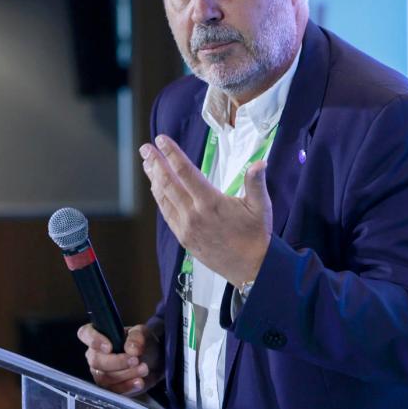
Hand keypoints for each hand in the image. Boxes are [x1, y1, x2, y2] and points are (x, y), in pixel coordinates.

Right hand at [78, 323, 163, 395]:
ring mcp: (99, 372)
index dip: (94, 340)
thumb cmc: (142, 344)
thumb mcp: (143, 333)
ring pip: (104, 378)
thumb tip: (131, 349)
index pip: (85, 333)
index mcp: (99, 335)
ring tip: (144, 369)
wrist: (152, 361)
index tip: (110, 347)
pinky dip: (127, 386)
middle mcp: (94, 354)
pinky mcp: (108, 387)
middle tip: (136, 360)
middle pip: (96, 361)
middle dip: (117, 362)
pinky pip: (112, 390)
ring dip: (126, 374)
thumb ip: (137, 337)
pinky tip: (139, 382)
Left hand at [140, 134, 271, 286]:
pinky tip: (156, 188)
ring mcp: (186, 227)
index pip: (186, 172)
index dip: (172, 153)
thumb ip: (256, 183)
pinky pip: (166, 213)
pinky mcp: (184, 237)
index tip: (161, 140)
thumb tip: (260, 163)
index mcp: (211, 203)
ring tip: (147, 163)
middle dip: (155, 163)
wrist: (251, 268)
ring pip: (164, 198)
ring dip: (154, 178)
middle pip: (168, 183)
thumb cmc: (256, 235)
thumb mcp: (261, 207)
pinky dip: (159, 197)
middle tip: (146, 148)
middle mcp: (194, 214)